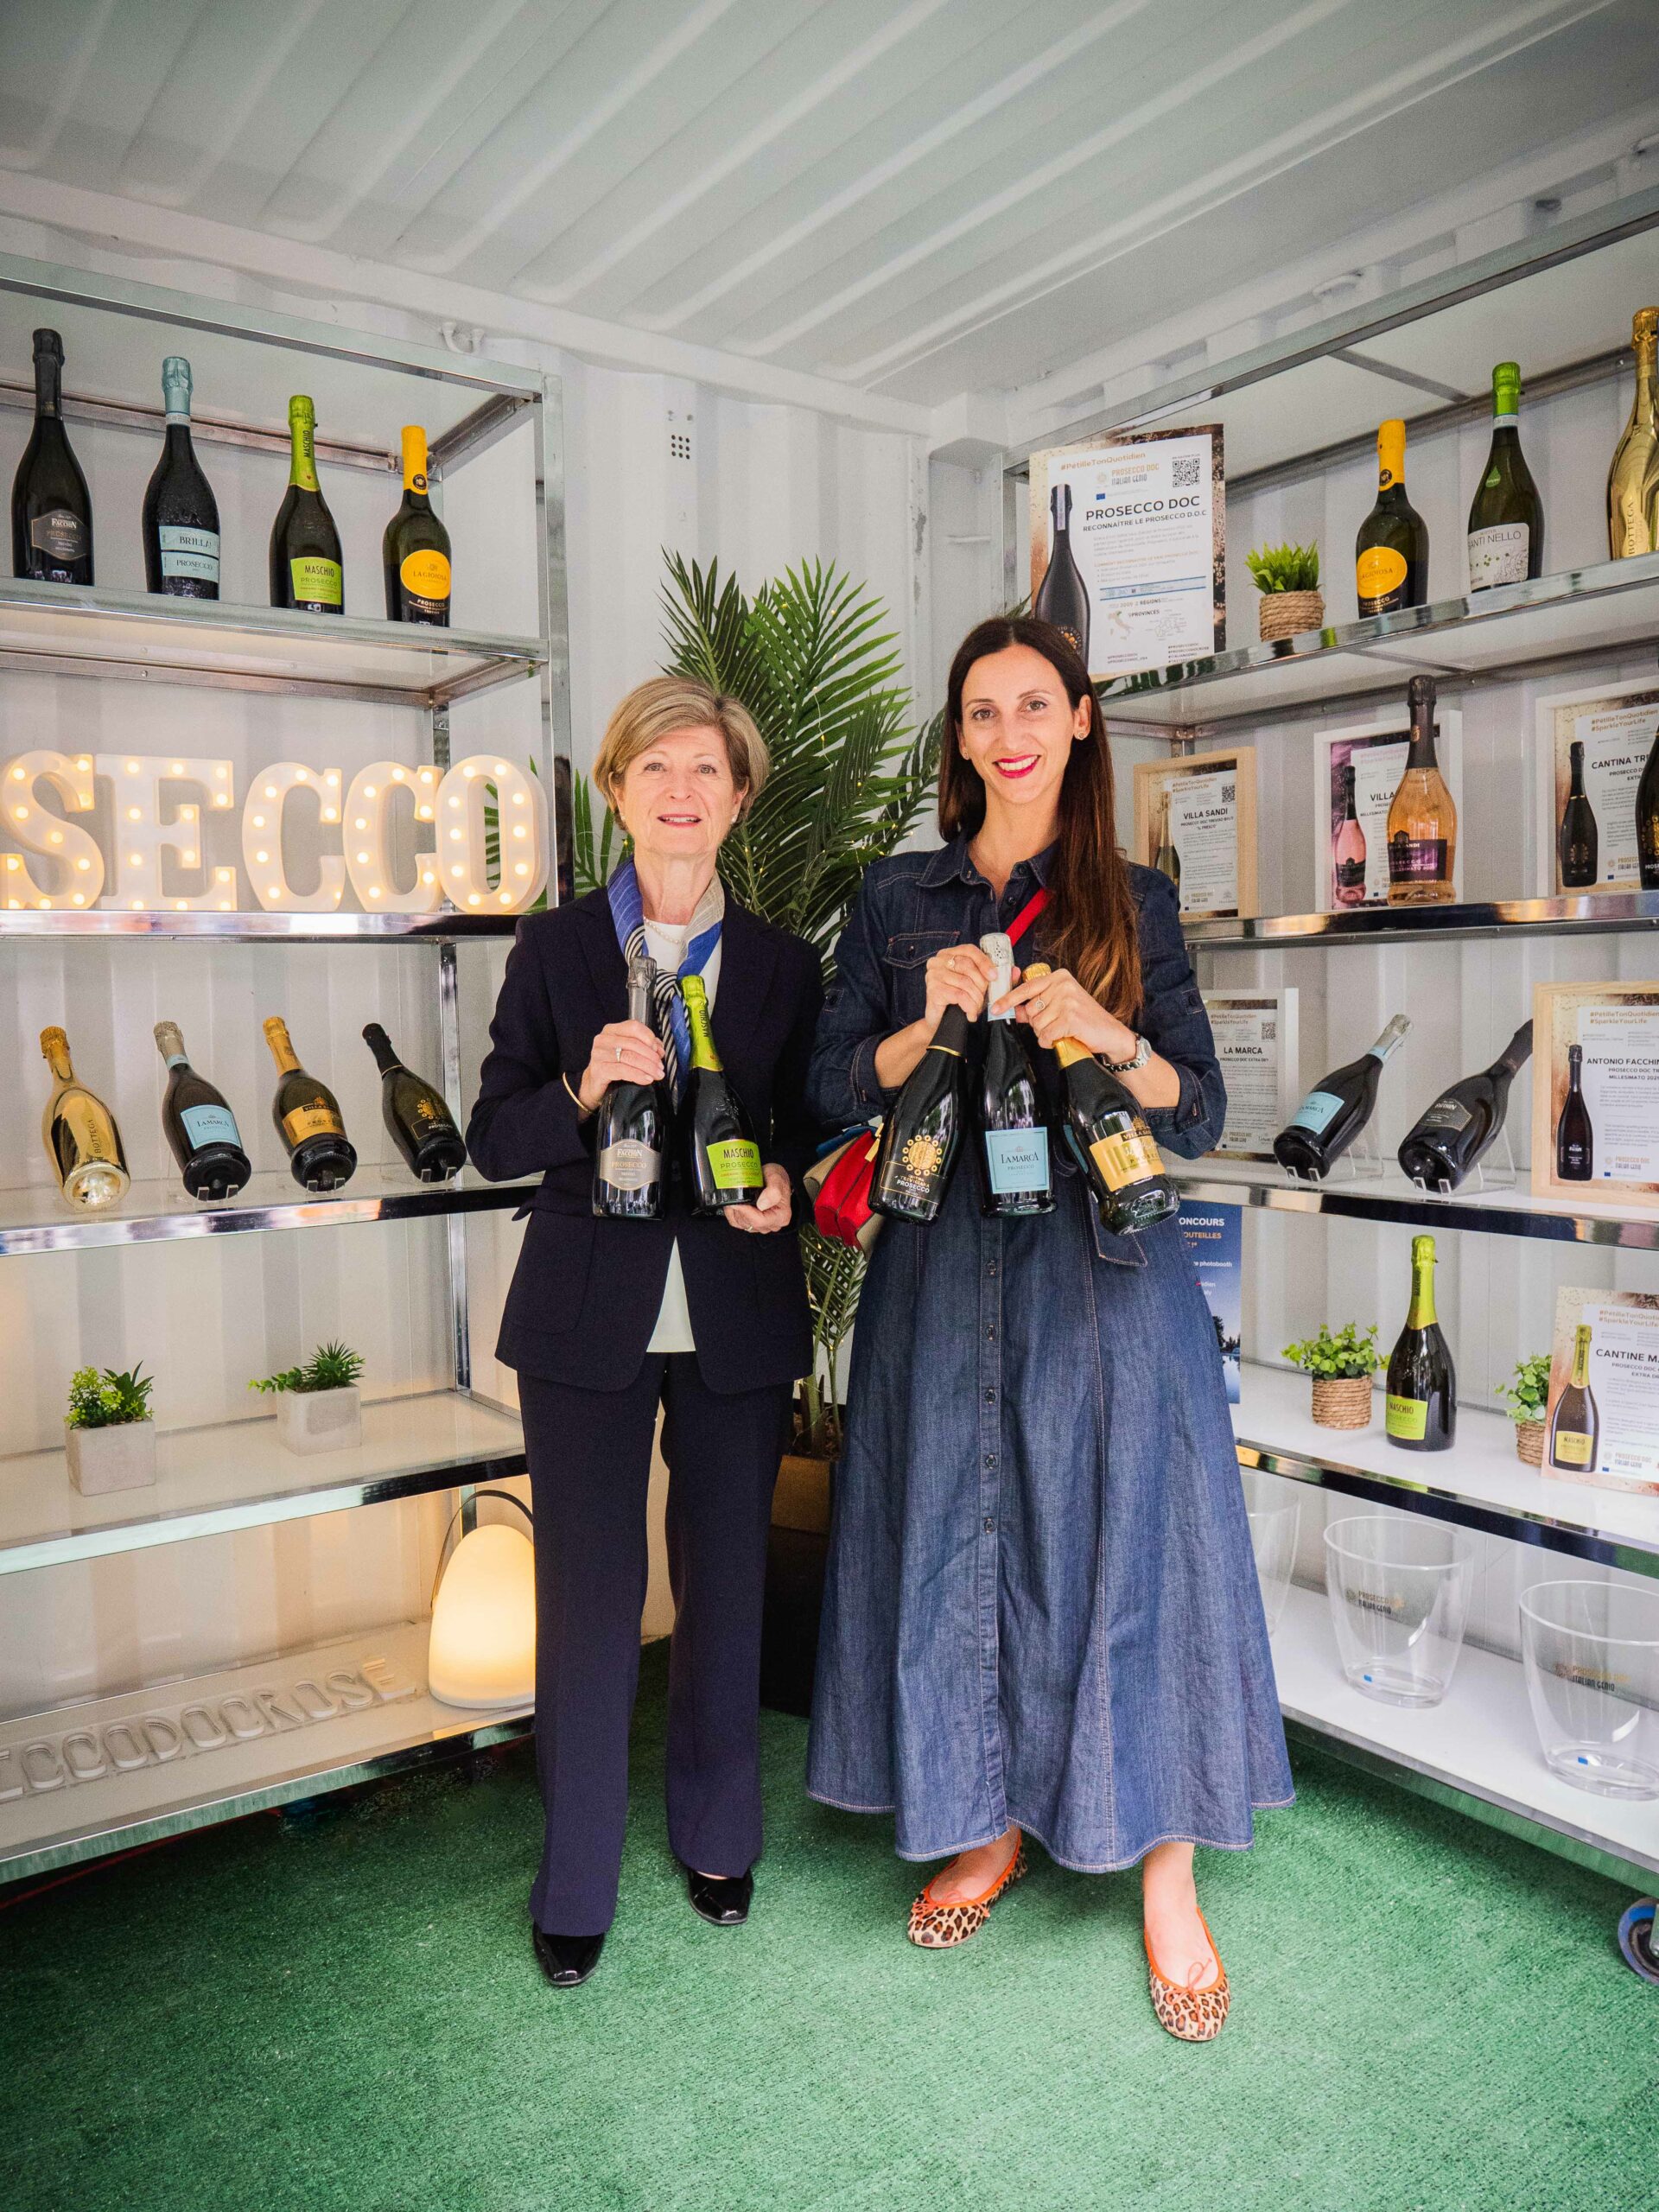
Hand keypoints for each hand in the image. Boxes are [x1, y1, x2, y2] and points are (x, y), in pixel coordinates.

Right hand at [576, 1019, 663, 1113]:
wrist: (595, 1083)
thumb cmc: (613, 1065)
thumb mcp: (628, 1052)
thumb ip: (644, 1047)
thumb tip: (659, 1049)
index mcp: (612, 1030)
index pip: (633, 1026)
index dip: (649, 1037)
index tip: (658, 1049)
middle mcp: (603, 1039)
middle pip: (633, 1044)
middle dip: (651, 1056)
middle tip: (660, 1066)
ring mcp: (599, 1054)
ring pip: (630, 1057)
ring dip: (648, 1067)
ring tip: (657, 1074)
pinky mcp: (598, 1069)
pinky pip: (623, 1071)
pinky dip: (638, 1075)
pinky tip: (646, 1079)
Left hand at [725, 1162, 792, 1232]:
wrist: (773, 1178)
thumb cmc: (776, 1177)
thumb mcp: (776, 1177)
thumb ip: (773, 1191)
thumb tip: (762, 1205)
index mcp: (781, 1216)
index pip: (759, 1221)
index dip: (745, 1212)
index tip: (736, 1202)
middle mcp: (772, 1224)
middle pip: (749, 1223)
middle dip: (739, 1210)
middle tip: (733, 1195)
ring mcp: (762, 1226)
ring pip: (741, 1223)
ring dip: (735, 1211)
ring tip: (734, 1197)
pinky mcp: (752, 1224)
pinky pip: (737, 1222)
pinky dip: (732, 1213)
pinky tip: (733, 1202)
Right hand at [923, 943, 995, 1035]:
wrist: (941, 1023)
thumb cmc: (959, 1002)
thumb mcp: (978, 987)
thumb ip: (995, 978)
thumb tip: (1015, 971)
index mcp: (949, 954)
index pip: (969, 950)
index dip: (984, 962)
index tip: (994, 977)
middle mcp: (938, 961)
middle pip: (968, 966)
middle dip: (981, 985)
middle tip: (984, 999)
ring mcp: (934, 974)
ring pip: (965, 982)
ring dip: (976, 999)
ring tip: (977, 1009)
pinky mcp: (933, 989)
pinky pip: (959, 995)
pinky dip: (969, 1007)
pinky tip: (970, 1015)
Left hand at [996, 964, 1136, 1059]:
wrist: (1110, 1033)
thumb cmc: (1083, 1020)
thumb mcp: (1059, 1006)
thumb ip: (1036, 1005)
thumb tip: (1013, 1009)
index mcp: (1059, 977)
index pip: (1026, 988)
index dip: (1009, 1000)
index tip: (994, 1008)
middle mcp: (1062, 985)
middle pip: (1030, 1010)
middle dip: (1038, 1023)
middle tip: (1056, 1025)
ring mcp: (1067, 1000)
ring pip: (1037, 1024)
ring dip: (1046, 1033)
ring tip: (1063, 1030)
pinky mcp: (1070, 1017)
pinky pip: (1046, 1035)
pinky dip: (1050, 1041)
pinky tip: (1062, 1038)